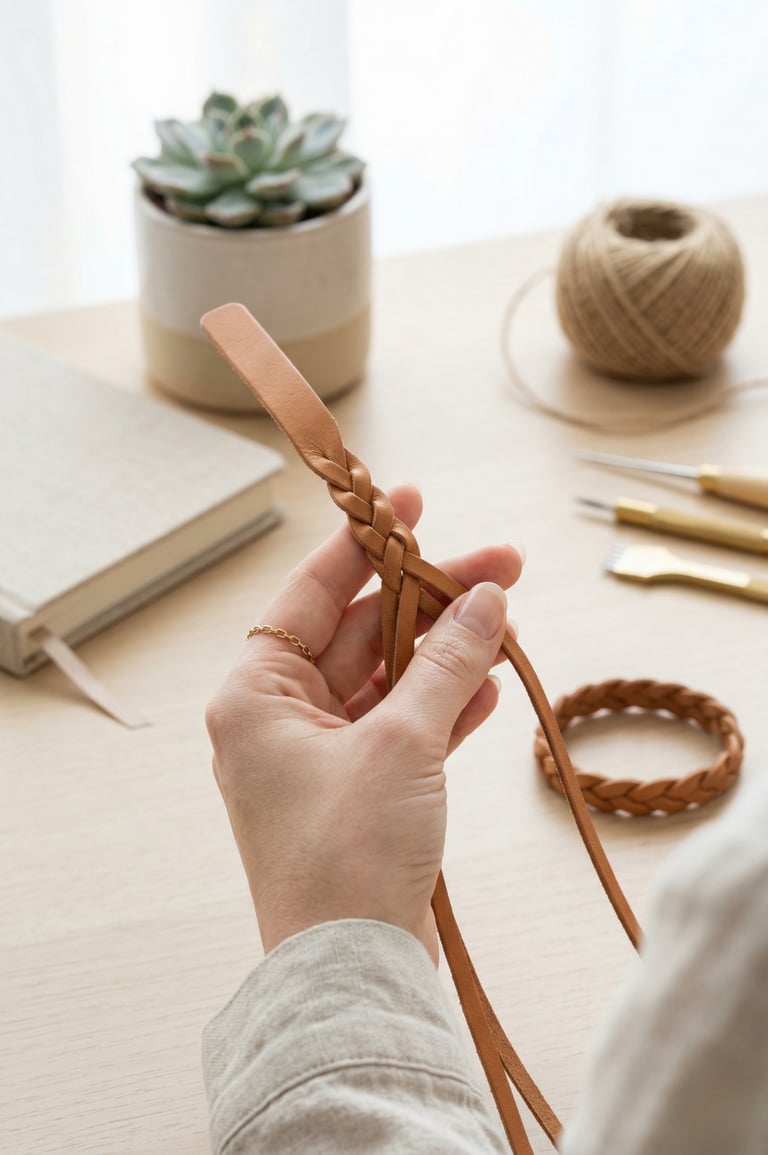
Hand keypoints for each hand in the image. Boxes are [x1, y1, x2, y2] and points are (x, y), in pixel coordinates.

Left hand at [205, 485, 522, 962]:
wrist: (354, 975)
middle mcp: (280, 718)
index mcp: (257, 693)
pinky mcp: (359, 791)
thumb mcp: (402, 744)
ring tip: (508, 622)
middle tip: (502, 566)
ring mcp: (321, 756)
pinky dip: (446, 705)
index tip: (411, 501)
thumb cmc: (348, 856)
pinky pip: (405, 727)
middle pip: (361, 632)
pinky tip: (490, 685)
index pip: (312, 592)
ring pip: (390, 679)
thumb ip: (445, 664)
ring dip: (447, 652)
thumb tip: (485, 600)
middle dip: (431, 601)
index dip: (365, 542)